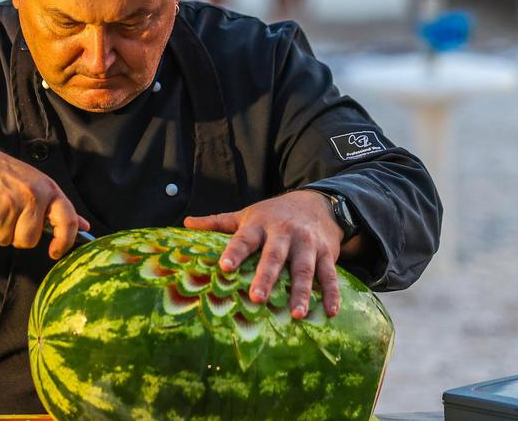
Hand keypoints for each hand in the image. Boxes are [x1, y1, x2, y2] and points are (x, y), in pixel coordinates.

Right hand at [0, 144, 89, 258]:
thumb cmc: (6, 174)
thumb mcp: (38, 182)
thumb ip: (58, 206)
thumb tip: (84, 225)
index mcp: (47, 189)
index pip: (68, 221)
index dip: (65, 242)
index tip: (55, 252)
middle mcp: (30, 197)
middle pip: (29, 241)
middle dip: (18, 235)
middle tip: (8, 215)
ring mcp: (7, 207)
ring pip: (6, 241)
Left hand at [183, 190, 343, 318]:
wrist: (318, 203)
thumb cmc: (274, 213)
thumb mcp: (246, 214)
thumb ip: (217, 222)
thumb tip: (186, 223)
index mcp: (260, 224)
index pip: (244, 239)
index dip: (234, 252)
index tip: (224, 267)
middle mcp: (284, 233)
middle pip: (274, 255)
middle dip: (267, 276)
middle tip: (257, 297)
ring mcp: (307, 243)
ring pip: (304, 268)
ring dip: (301, 291)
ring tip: (296, 314)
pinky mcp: (326, 253)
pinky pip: (329, 275)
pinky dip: (331, 293)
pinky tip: (329, 312)